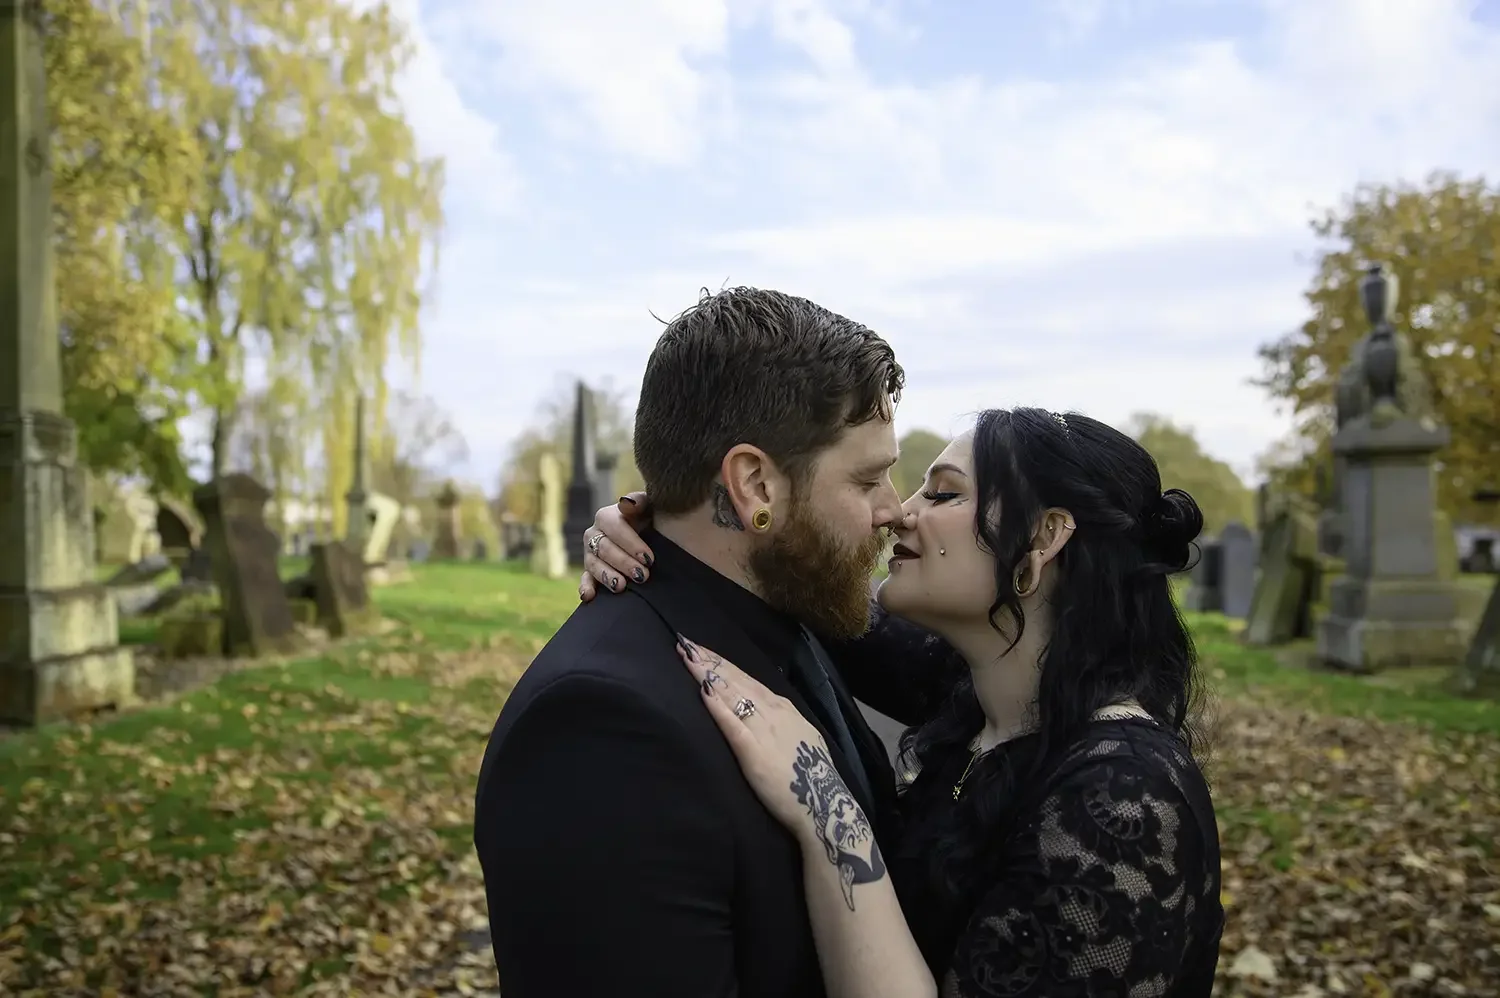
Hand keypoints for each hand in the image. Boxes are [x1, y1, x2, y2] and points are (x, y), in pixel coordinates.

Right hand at [578, 491, 653, 600]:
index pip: (614, 527)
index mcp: (607, 516)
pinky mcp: (590, 572)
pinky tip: (589, 596)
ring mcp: (591, 554)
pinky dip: (585, 587)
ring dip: (607, 576)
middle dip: (624, 563)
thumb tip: (626, 503)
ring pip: (594, 564)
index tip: (649, 558)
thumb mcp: (650, 507)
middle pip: (604, 548)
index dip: (631, 543)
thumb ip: (639, 501)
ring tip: (621, 586)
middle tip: (642, 576)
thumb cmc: (651, 520)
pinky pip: (585, 580)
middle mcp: (595, 534)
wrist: (651, 537)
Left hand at [676, 636, 885, 906]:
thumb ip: (780, 721)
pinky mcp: (752, 751)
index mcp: (783, 708)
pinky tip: (703, 691)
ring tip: (688, 657)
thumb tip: (764, 705)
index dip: (723, 663)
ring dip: (708, 674)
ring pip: (732, 694)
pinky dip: (717, 706)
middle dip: (710, 661)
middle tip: (685, 643)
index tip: (701, 649)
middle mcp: (773, 711)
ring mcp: (763, 729)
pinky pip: (732, 724)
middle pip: (735, 680)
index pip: (747, 679)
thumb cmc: (809, 778)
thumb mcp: (799, 737)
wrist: (825, 805)